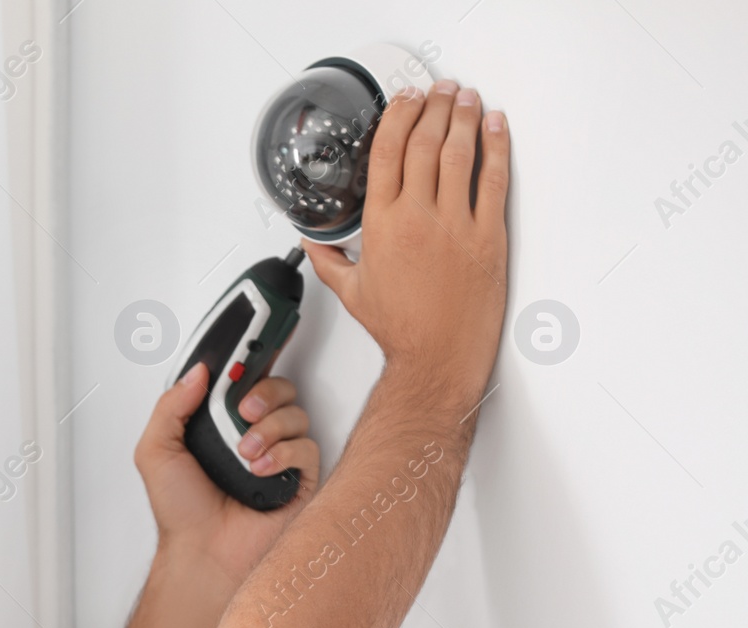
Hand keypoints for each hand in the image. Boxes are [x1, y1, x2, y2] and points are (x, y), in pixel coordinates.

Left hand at [133, 360, 319, 583]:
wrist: (204, 553)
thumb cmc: (182, 512)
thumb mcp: (157, 451)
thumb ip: (170, 406)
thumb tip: (196, 373)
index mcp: (220, 423)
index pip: (242, 380)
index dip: (248, 361)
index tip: (247, 348)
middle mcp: (252, 434)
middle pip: (278, 388)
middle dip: (263, 392)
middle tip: (243, 409)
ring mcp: (278, 455)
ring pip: (295, 414)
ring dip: (268, 427)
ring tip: (244, 452)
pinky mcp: (299, 478)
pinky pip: (306, 447)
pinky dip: (283, 453)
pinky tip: (259, 469)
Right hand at [303, 80, 509, 403]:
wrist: (438, 357)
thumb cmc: (401, 329)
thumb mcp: (351, 292)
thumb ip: (328, 259)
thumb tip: (311, 243)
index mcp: (382, 225)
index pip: (387, 152)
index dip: (398, 117)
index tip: (405, 100)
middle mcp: (417, 218)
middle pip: (425, 143)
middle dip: (433, 107)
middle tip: (439, 90)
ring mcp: (455, 225)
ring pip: (460, 153)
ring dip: (463, 117)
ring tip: (465, 97)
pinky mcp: (488, 236)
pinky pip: (494, 180)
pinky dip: (497, 147)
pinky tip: (495, 127)